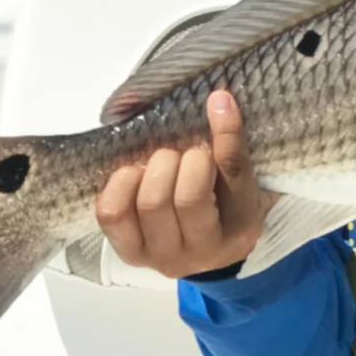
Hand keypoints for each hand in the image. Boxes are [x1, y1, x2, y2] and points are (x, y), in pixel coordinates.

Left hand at [96, 90, 272, 278]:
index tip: (218, 100)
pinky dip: (120, 184)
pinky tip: (135, 174)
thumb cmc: (224, 207)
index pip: (234, 176)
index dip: (225, 134)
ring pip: (150, 203)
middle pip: (187, 197)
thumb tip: (217, 98)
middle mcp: (203, 251)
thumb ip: (229, 148)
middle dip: (183, 160)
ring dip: (153, 169)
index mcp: (241, 227)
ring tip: (160, 164)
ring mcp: (163, 256)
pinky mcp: (130, 254)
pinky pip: (113, 213)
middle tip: (185, 153)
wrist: (205, 253)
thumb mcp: (238, 183)